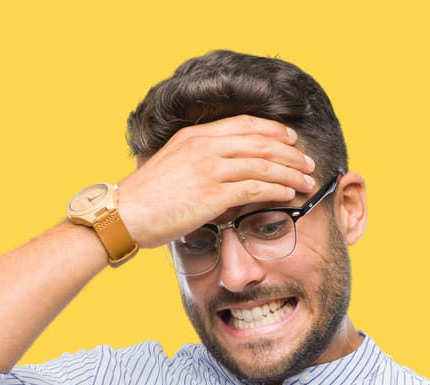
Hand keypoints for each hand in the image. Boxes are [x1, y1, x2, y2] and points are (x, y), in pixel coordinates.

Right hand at [115, 113, 317, 249]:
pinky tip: (288, 194)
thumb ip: (195, 161)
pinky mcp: (212, 195)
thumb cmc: (142, 199)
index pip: (244, 124)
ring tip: (306, 181)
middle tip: (307, 162)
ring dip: (290, 172)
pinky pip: (255, 188)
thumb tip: (219, 172)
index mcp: (193, 136)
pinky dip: (276, 189)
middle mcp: (204, 147)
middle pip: (260, 141)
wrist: (122, 215)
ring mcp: (209, 169)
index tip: (290, 140)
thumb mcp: (169, 164)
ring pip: (263, 164)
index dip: (273, 130)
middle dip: (290, 153)